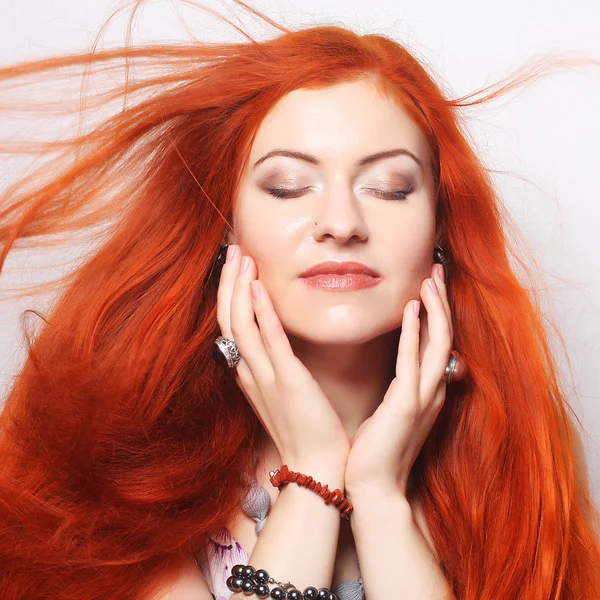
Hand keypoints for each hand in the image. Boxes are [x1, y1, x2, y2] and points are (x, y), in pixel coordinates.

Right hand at [216, 245, 350, 470]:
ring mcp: (266, 377)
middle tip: (232, 250)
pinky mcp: (288, 381)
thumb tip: (275, 344)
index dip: (229, 294)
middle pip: (228, 319)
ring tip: (241, 256)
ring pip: (241, 324)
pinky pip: (269, 340)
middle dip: (228, 282)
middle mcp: (250, 372)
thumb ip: (275, 367)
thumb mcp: (282, 394)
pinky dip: (261, 311)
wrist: (317, 466)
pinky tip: (259, 285)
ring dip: (238, 287)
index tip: (235, 267)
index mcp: (249, 374)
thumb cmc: (306, 430)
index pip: (230, 326)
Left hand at [343, 262, 452, 497]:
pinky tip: (412, 308)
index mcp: (426, 392)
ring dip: (435, 309)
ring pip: (437, 343)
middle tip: (437, 271)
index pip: (437, 344)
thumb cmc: (378, 451)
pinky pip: (411, 362)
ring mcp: (421, 398)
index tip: (431, 285)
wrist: (374, 489)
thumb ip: (400, 387)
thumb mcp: (393, 412)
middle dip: (442, 302)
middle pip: (443, 336)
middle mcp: (431, 391)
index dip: (437, 312)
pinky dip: (414, 333)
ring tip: (430, 280)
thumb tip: (398, 366)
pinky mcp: (405, 406)